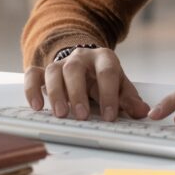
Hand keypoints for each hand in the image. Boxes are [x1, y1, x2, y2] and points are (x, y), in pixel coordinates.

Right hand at [23, 48, 150, 121]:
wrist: (86, 63)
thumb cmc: (104, 78)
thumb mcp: (120, 85)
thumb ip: (130, 99)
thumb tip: (143, 111)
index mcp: (104, 58)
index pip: (107, 72)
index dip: (109, 94)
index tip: (109, 116)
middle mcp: (80, 57)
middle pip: (75, 69)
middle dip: (77, 93)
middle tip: (81, 116)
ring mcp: (61, 63)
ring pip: (53, 71)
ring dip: (55, 93)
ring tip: (61, 114)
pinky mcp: (44, 71)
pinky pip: (33, 74)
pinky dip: (32, 89)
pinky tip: (37, 106)